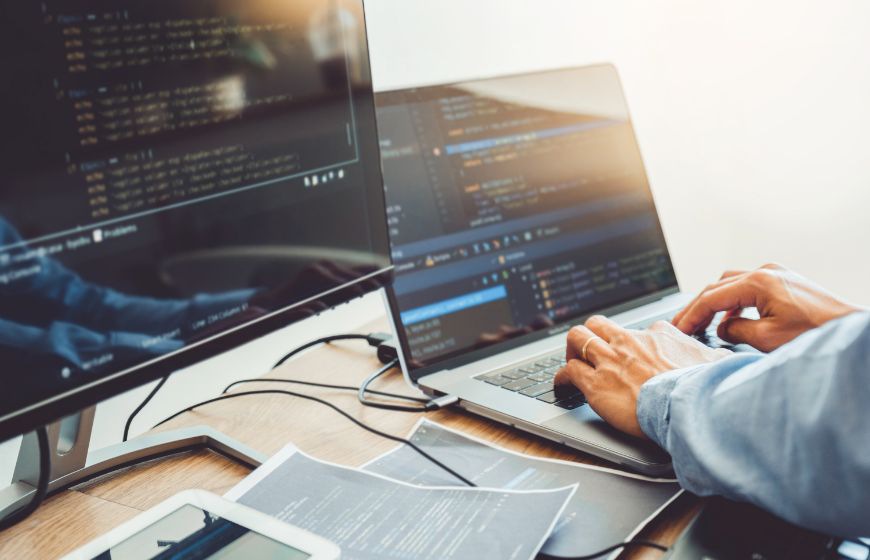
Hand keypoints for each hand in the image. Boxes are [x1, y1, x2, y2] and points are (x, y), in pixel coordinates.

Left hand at [555, 315, 729, 437]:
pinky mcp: (596, 383)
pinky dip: (563, 377)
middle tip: (592, 350)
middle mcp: (630, 342)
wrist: (690, 407)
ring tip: (574, 361)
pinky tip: (564, 385)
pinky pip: (569, 371)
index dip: (635, 343)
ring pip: (577, 339)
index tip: (635, 355)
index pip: (640, 330)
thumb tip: (728, 360)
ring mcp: (610, 361)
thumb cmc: (706, 387)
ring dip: (573, 350)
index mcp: (659, 335)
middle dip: (592, 334)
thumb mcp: (719, 363)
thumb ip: (717, 358)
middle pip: (599, 324)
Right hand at [672, 264, 859, 351]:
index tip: (678, 329)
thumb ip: (735, 330)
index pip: (711, 297)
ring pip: (732, 284)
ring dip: (716, 303)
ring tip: (703, 324)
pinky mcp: (786, 283)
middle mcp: (767, 272)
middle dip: (698, 307)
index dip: (691, 315)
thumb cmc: (817, 335)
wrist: (851, 332)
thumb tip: (722, 328)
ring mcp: (777, 275)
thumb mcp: (766, 339)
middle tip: (682, 325)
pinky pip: (749, 288)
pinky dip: (735, 303)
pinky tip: (732, 320)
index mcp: (759, 282)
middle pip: (718, 286)